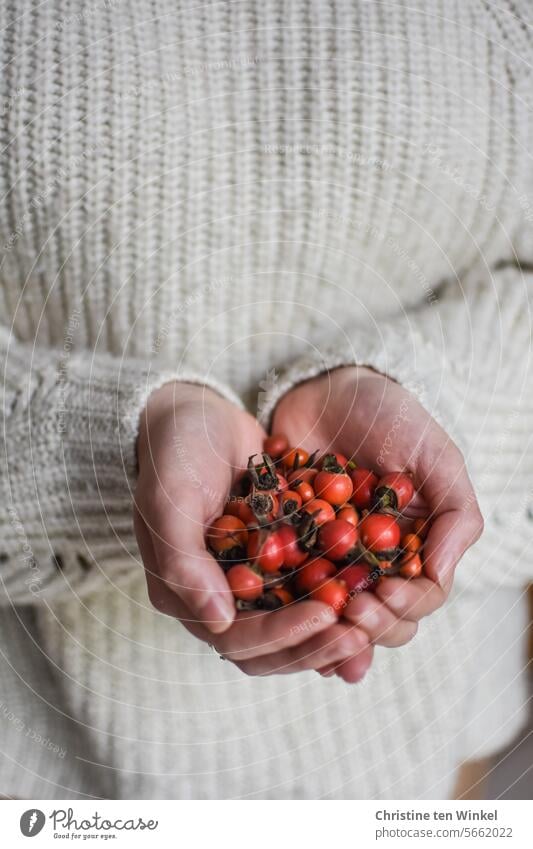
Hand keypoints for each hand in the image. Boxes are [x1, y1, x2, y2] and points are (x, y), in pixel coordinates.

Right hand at [134, 382, 371, 678]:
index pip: (238, 640)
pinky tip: (378, 589)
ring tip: (378, 615)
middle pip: (273, 646)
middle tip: (363, 632)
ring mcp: (253, 577)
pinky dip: (341, 592)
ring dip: (335, 629)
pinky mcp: (279, 555)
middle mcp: (220, 597)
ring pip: (297, 622)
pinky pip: (313, 584)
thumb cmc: (174, 457)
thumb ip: (185, 564)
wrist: (194, 413)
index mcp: (186, 596)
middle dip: (317, 644)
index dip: (282, 635)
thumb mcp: (170, 504)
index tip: (325, 615)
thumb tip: (220, 623)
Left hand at [272, 366, 483, 666]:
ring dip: (328, 629)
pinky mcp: (288, 548)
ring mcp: (330, 559)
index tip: (384, 591)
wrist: (326, 387)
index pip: (421, 596)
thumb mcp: (435, 456)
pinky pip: (286, 588)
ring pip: (333, 615)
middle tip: (349, 609)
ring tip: (316, 623)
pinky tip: (277, 615)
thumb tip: (439, 576)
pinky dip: (284, 608)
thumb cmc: (389, 416)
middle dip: (369, 623)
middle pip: (380, 618)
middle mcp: (374, 562)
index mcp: (414, 547)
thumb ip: (455, 515)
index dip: (406, 604)